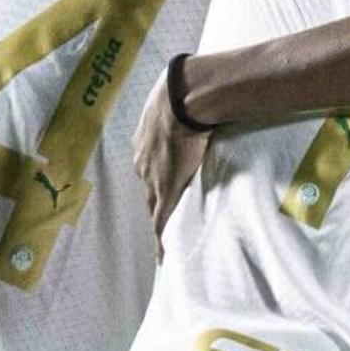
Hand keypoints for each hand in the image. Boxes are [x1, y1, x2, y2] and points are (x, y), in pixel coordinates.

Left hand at [134, 74, 210, 238]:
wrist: (184, 99)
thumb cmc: (186, 94)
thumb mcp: (179, 103)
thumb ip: (188, 108)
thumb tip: (206, 98)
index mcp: (146, 143)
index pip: (151, 171)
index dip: (157, 184)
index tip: (162, 194)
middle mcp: (143, 163)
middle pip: (149, 193)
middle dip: (156, 207)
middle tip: (163, 225)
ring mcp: (153, 179)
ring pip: (154, 209)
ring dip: (159, 224)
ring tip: (166, 243)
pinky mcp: (167, 192)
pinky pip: (161, 222)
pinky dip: (162, 240)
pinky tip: (165, 256)